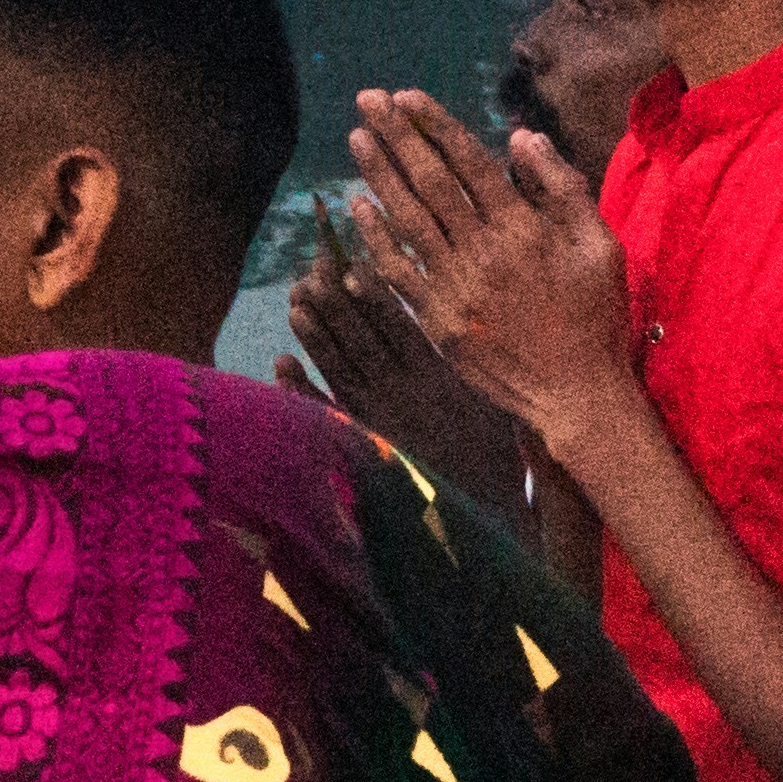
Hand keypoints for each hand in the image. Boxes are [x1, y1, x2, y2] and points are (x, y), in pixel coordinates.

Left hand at [279, 196, 535, 512]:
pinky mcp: (362, 447)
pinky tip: (282, 363)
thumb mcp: (500, 402)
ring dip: (316, 337)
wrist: (482, 515)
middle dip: (335, 306)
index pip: (400, 328)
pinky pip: (326, 415)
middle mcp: (402, 395)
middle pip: (362, 342)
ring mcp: (377, 421)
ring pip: (340, 370)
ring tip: (295, 305)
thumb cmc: (496, 456)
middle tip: (308, 274)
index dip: (374, 296)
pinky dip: (301, 391)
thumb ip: (479, 364)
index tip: (351, 266)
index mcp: (438, 380)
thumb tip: (468, 318)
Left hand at [343, 92, 640, 455]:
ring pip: (406, 219)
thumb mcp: (599, 245)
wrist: (575, 393)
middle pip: (429, 182)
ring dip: (378, 175)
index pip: (469, 163)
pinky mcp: (436, 318)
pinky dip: (375, 237)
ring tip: (357, 139)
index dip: (435, 126)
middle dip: (396, 137)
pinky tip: (359, 207)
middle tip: (367, 101)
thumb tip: (521, 138)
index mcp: (522, 228)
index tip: (407, 97)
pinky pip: (396, 270)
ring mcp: (453, 286)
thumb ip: (562, 188)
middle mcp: (481, 251)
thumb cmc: (595, 316)